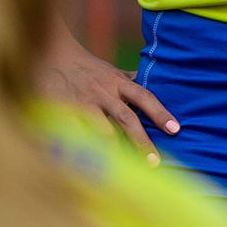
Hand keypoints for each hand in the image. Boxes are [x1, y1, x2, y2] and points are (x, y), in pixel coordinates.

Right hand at [37, 31, 179, 163]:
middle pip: (127, 119)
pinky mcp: (63, 112)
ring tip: (125, 171)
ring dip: (115, 151)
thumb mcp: (112, 71)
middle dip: (142, 141)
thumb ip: (132, 81)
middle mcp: (103, 93)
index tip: (176, 129)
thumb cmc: (86, 68)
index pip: (145, 97)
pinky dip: (83, 150)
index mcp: (118, 83)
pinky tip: (91, 167)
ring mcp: (83, 104)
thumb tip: (158, 84)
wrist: (51, 55)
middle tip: (154, 163)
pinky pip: (75, 135)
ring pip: (102, 131)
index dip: (160, 113)